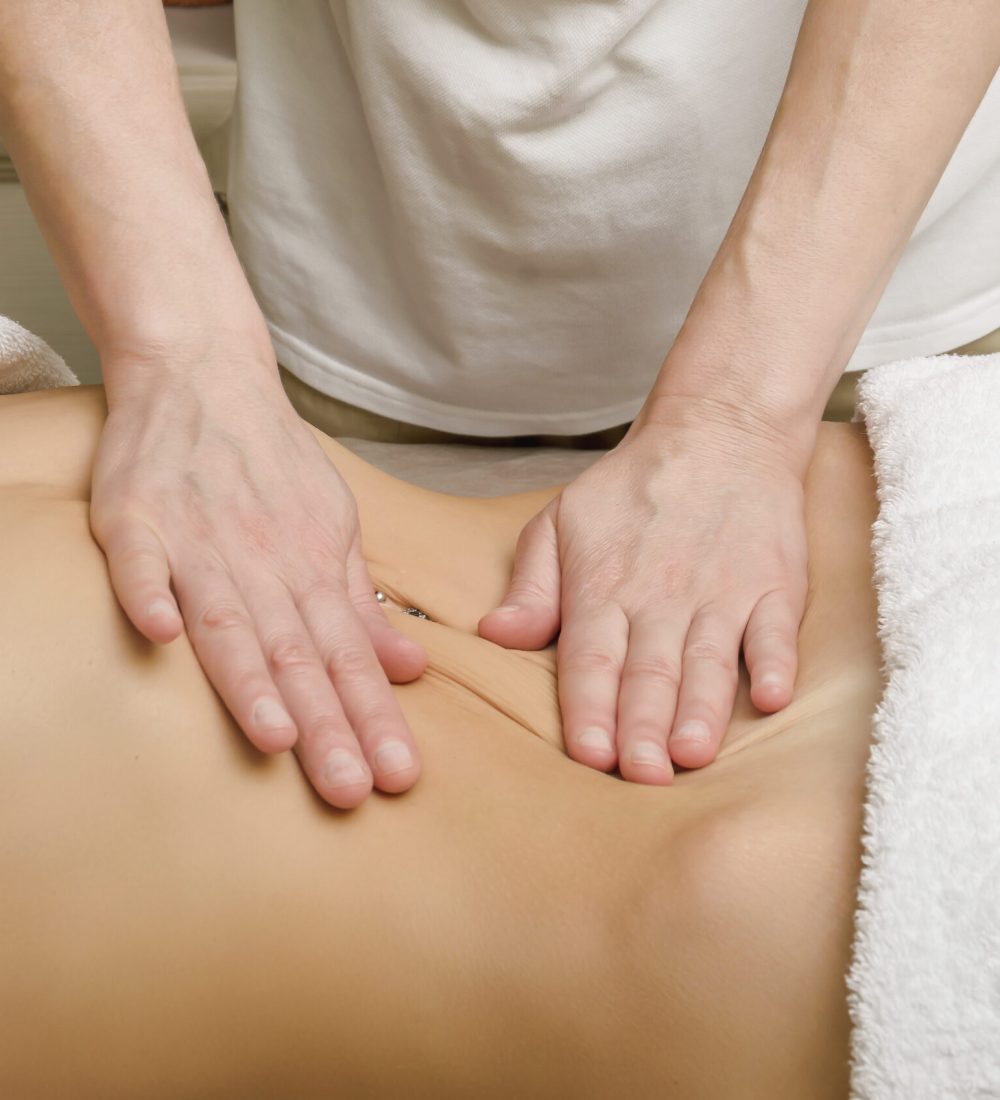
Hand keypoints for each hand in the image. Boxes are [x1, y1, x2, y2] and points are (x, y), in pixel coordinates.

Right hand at [90, 354, 426, 808]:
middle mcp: (264, 561)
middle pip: (298, 653)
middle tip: (349, 790)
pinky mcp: (139, 517)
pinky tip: (157, 636)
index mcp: (312, 567)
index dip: (373, 716)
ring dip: (251, 677)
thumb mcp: (334, 529)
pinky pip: (142, 560)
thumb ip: (360, 605)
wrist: (209, 374)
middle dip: (326, 724)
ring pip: (230, 617)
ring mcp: (200, 539)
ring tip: (276, 738)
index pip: (350, 656)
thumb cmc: (274, 465)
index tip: (397, 777)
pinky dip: (148, 592)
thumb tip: (410, 668)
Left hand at [478, 402, 808, 782]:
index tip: (588, 754)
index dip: (589, 708)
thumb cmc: (632, 488)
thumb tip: (496, 635)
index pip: (591, 658)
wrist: (717, 432)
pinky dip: (774, 663)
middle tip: (639, 776)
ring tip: (690, 754)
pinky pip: (775, 629)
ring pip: (708, 661)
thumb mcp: (561, 522)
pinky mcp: (773, 585)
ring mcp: (721, 592)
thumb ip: (532, 585)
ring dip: (699, 709)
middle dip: (642, 728)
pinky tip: (771, 698)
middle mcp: (661, 597)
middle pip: (649, 672)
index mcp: (604, 587)